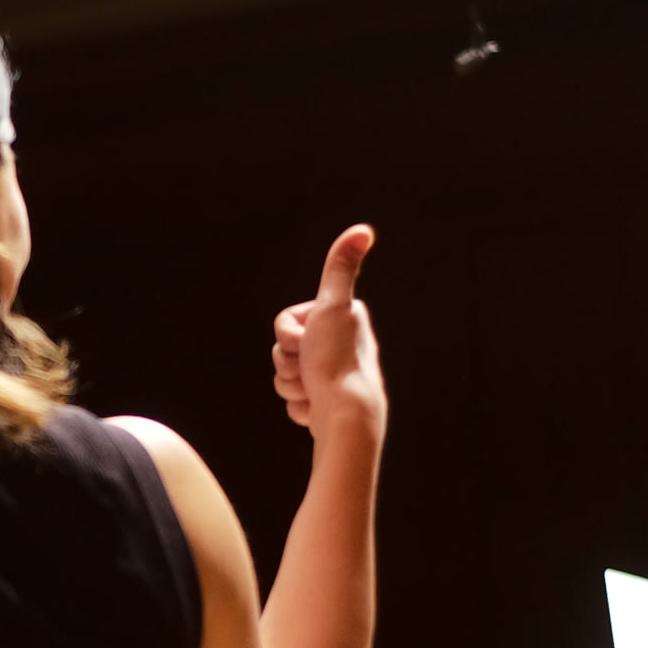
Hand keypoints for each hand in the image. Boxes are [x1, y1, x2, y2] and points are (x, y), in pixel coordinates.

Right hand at [268, 226, 384, 441]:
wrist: (346, 416)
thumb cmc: (337, 361)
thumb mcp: (334, 306)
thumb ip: (341, 267)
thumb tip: (364, 230)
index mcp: (341, 318)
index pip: (286, 322)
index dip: (288, 336)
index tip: (308, 343)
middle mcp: (339, 343)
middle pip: (282, 349)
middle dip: (288, 364)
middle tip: (309, 370)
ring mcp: (331, 373)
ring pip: (284, 375)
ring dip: (291, 386)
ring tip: (313, 391)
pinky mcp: (325, 400)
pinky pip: (293, 399)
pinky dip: (299, 406)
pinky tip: (316, 407)